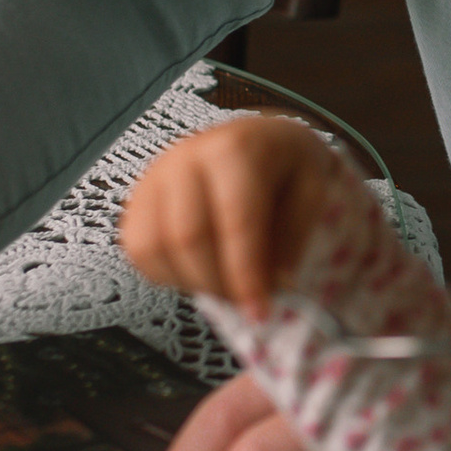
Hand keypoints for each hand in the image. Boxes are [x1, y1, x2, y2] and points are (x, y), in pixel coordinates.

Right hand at [119, 114, 354, 310]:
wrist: (255, 138)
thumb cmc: (285, 165)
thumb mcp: (313, 187)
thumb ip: (295, 235)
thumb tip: (275, 283)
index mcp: (236, 150)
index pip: (235, 222)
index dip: (246, 275)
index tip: (259, 312)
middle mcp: (186, 157)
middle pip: (187, 237)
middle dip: (217, 284)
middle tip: (243, 304)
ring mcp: (155, 175)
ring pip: (152, 246)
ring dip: (189, 281)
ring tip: (222, 286)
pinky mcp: (138, 196)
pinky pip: (137, 248)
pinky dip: (163, 274)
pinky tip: (196, 273)